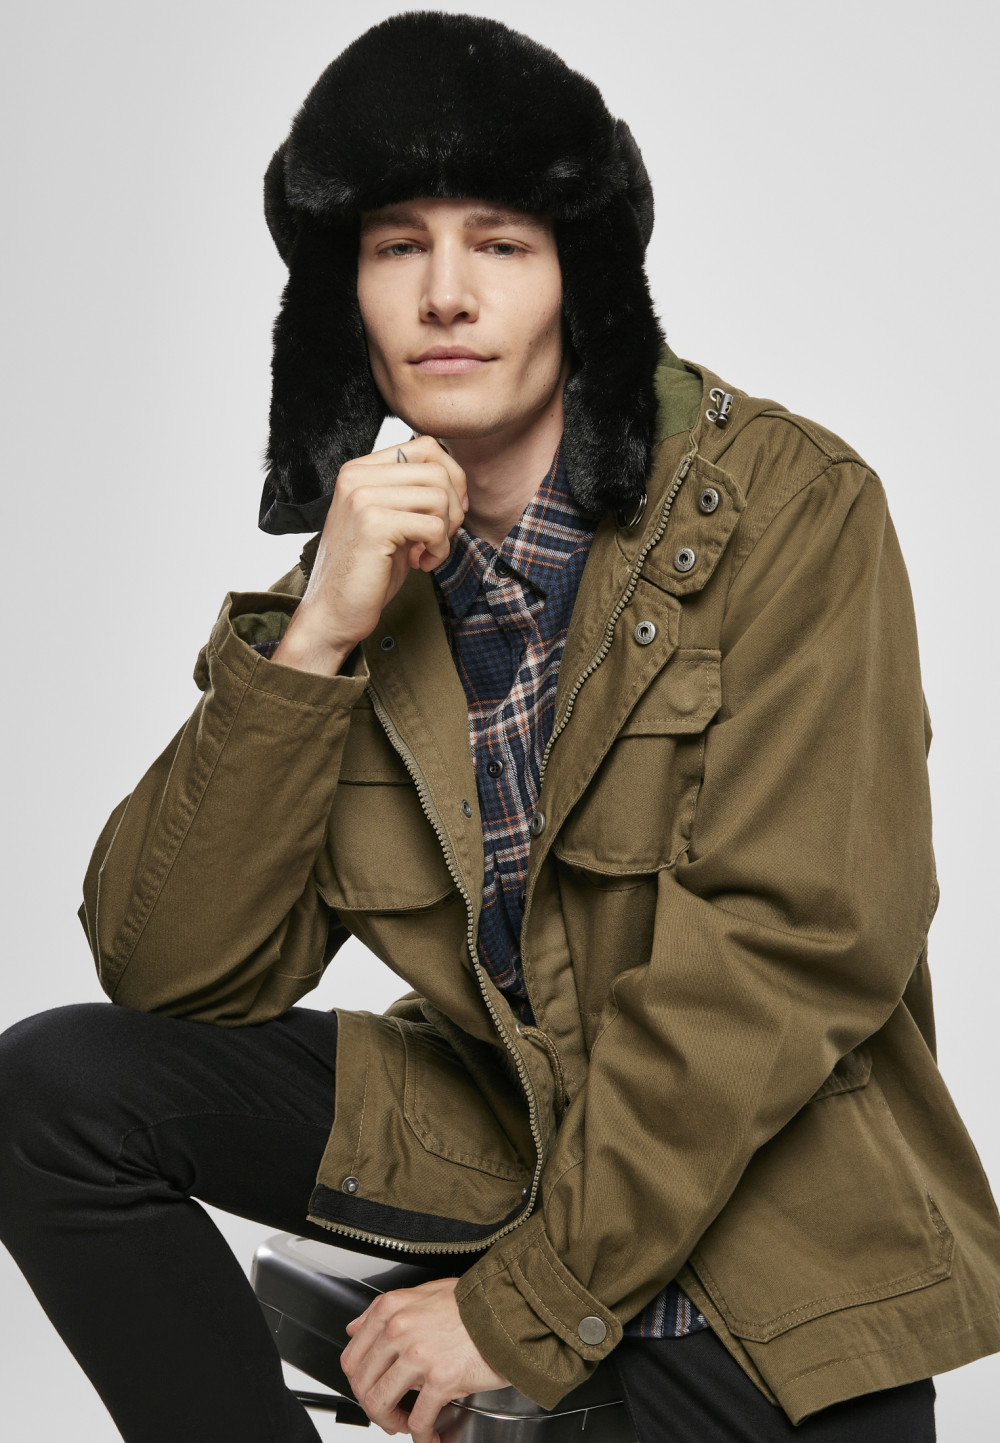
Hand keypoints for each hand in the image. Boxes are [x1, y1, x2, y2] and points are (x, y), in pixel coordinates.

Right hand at [273, 435, 466, 676]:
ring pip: (439, 496)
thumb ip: (413, 495)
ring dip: (445, 531)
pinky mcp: (374, 524)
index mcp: (360, 470)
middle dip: (454, 507)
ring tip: (427, 553)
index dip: (452, 476)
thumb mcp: (392, 521)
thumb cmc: (367, 571)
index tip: (448, 512)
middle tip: (440, 537)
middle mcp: (357, 476)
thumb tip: (457, 480)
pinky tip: (420, 564)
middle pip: (437, 470)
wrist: (332, 612)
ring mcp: (363, 497)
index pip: (426, 445)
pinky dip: (439, 549)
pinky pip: (433, 525)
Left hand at [340, 1276, 509, 1440]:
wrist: (509, 1309)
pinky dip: (422, 1436)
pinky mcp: (441, 1378)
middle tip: (389, 1413)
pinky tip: (430, 1437)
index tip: (372, 1389)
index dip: (360, 1383)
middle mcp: (399, 1330)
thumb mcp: (423, 1292)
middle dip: (373, 1407)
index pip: (352, 1357)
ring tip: (405, 1426)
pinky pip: (419, 1420)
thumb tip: (356, 1329)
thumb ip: (386, 1311)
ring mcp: (418, 1354)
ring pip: (380, 1404)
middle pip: (362, 1384)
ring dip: (391, 1423)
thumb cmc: (473, 1302)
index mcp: (391, 1309)